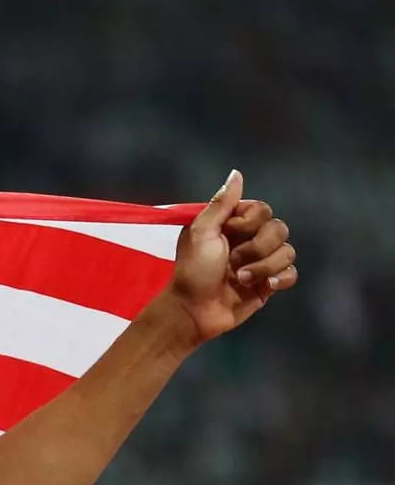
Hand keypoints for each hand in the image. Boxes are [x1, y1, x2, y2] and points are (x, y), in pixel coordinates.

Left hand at [163, 169, 298, 343]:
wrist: (193, 310)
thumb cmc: (192, 270)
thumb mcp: (201, 232)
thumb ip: (221, 204)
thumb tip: (237, 173)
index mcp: (233, 225)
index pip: (262, 209)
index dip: (249, 222)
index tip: (228, 234)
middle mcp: (250, 240)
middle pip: (279, 229)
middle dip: (257, 247)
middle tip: (232, 262)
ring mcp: (261, 262)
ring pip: (288, 251)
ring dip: (263, 267)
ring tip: (239, 279)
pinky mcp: (268, 283)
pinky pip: (292, 273)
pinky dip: (280, 279)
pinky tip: (264, 287)